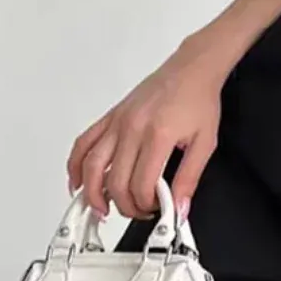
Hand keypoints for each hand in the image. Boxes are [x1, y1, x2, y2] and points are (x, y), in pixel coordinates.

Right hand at [67, 33, 228, 220]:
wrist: (192, 70)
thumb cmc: (199, 101)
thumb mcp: (206, 143)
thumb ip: (190, 178)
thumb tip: (180, 208)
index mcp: (157, 136)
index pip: (141, 185)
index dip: (146, 205)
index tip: (157, 209)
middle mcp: (132, 129)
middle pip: (114, 181)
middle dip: (125, 205)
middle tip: (139, 211)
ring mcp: (117, 122)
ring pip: (91, 166)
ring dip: (93, 193)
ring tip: (101, 209)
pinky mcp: (111, 117)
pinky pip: (83, 143)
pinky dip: (75, 166)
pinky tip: (78, 182)